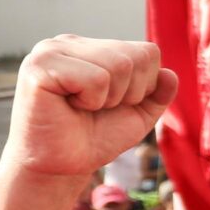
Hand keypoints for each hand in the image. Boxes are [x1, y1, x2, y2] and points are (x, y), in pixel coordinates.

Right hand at [5, 35, 178, 182]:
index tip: (112, 104)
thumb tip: (170, 74)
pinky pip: (96, 78)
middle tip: (95, 109)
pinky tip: (69, 107)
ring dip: (109, 99)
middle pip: (136, 57)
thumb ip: (158, 93)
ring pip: (119, 65)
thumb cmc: (94, 138)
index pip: (148, 51)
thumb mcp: (137, 114)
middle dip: (128, 94)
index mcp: (92, 47)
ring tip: (83, 107)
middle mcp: (70, 42)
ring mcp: (51, 51)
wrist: (60, 167)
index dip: (142, 87)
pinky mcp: (39, 67)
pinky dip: (92, 101)